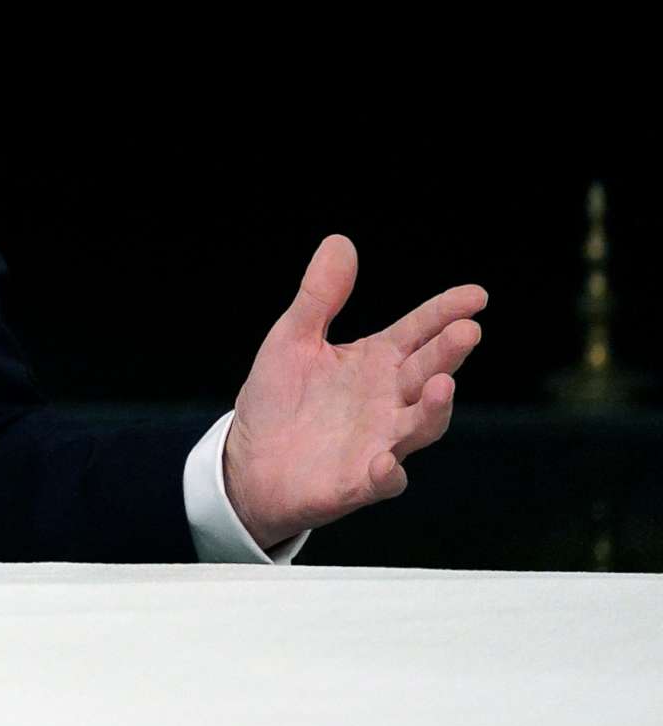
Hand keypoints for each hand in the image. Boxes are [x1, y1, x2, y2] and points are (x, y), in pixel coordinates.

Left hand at [224, 234, 484, 547]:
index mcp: (375, 363)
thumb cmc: (279, 400)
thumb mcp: (292, 340)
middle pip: (426, 373)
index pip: (419, 332)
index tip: (476, 295)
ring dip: (433, 409)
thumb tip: (341, 241)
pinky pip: (384, 481)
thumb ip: (319, 297)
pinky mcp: (358, 483)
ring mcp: (378, 442)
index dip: (445, 313)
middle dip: (447, 354)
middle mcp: (387, 401)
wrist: (249, 463)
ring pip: (420, 427)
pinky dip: (389, 474)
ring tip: (441, 384)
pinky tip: (385, 462)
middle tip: (467, 331)